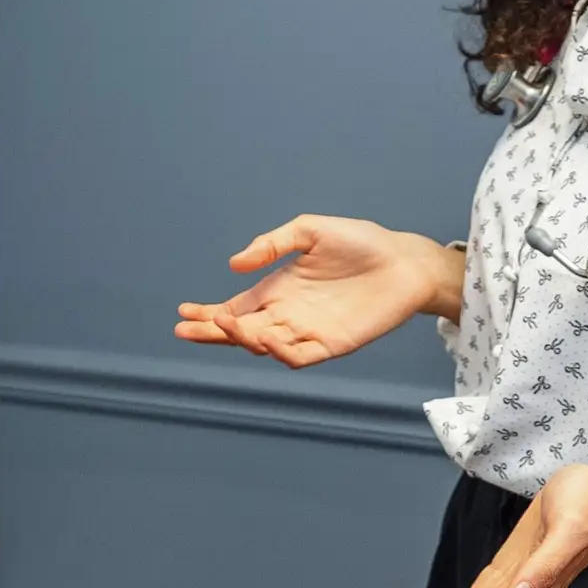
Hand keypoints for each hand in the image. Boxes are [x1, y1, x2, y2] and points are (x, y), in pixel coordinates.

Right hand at [174, 216, 461, 367]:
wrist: (404, 262)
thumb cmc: (360, 243)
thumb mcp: (309, 231)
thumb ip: (272, 244)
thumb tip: (234, 265)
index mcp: (278, 290)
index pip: (235, 308)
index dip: (208, 313)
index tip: (183, 312)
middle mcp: (288, 314)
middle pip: (241, 331)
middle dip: (212, 332)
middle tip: (185, 329)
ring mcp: (308, 331)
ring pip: (265, 346)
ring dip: (242, 339)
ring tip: (225, 324)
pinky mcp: (332, 344)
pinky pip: (299, 356)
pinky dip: (280, 352)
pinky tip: (265, 339)